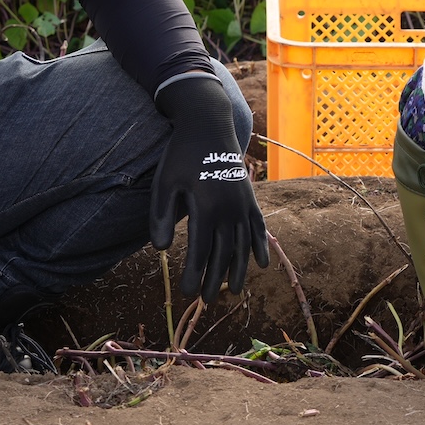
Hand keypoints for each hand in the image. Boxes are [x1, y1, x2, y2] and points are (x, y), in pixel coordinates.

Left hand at [148, 75, 268, 302]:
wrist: (209, 123)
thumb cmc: (182, 153)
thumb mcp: (164, 182)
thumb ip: (161, 215)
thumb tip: (162, 249)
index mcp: (207, 208)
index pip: (201, 251)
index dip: (195, 275)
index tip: (187, 294)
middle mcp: (230, 210)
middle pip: (224, 254)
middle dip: (215, 280)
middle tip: (206, 301)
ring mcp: (243, 204)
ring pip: (243, 245)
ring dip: (238, 270)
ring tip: (233, 292)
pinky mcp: (250, 197)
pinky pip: (258, 227)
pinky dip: (261, 246)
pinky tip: (262, 263)